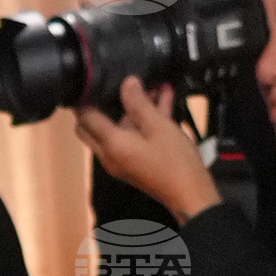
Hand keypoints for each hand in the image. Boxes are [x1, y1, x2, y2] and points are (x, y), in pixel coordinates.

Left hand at [74, 74, 216, 220]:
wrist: (190, 192)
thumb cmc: (175, 163)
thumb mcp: (158, 125)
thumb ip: (139, 103)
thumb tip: (127, 84)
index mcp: (112, 145)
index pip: (85, 119)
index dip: (86, 99)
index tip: (93, 83)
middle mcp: (110, 155)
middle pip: (93, 126)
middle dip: (101, 105)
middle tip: (113, 87)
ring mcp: (121, 159)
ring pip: (117, 129)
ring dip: (131, 109)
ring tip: (152, 88)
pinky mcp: (133, 161)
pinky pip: (131, 137)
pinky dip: (142, 121)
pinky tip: (162, 101)